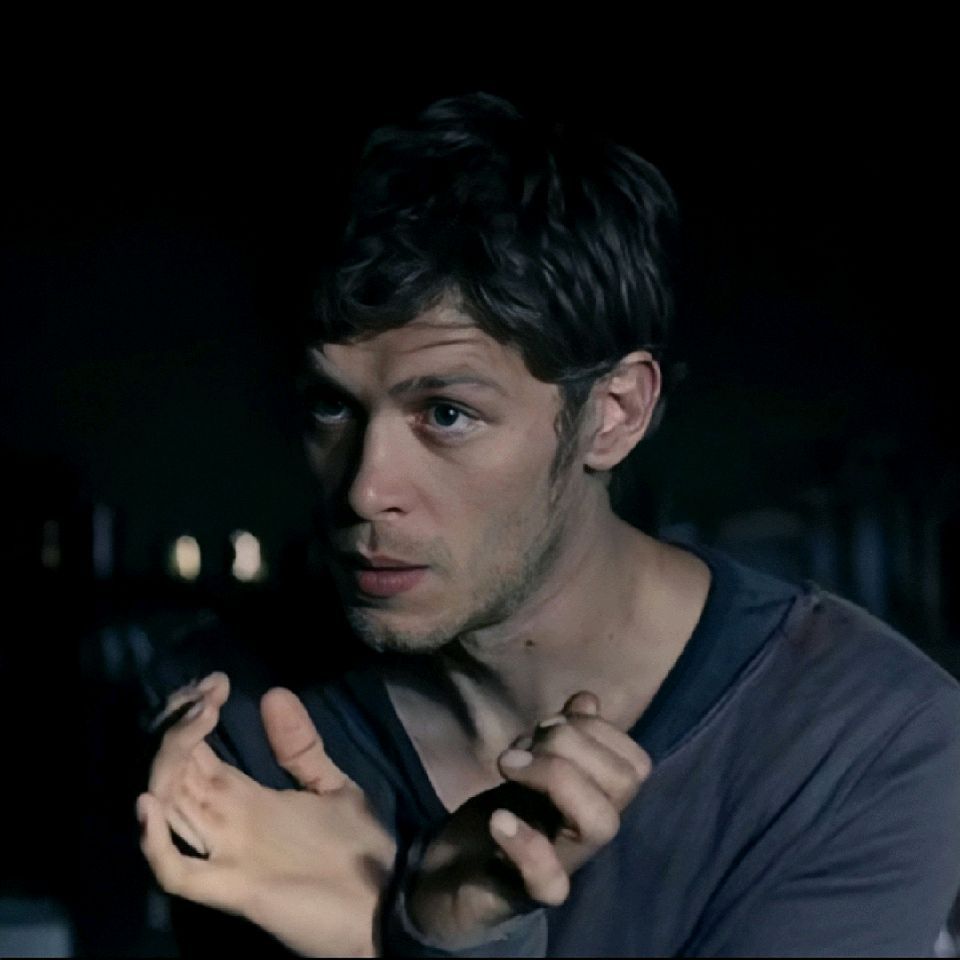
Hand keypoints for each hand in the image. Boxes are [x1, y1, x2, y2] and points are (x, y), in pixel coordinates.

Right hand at [138, 676, 395, 956]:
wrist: (387, 905)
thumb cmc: (357, 850)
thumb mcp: (331, 786)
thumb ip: (301, 748)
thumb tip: (273, 692)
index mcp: (244, 797)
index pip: (196, 753)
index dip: (192, 715)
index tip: (214, 682)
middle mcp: (225, 822)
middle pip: (175, 772)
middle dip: (176, 726)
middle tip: (203, 695)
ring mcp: (224, 854)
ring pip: (167, 808)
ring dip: (168, 761)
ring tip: (194, 720)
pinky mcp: (233, 889)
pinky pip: (177, 872)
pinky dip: (155, 841)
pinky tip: (154, 802)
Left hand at [407, 691, 650, 944]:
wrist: (460, 874)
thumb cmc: (509, 812)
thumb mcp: (534, 762)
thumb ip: (564, 733)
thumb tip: (587, 700)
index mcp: (596, 796)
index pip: (635, 762)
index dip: (595, 729)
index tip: (547, 723)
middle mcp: (590, 831)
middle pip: (624, 783)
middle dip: (570, 743)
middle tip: (523, 746)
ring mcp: (564, 864)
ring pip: (601, 823)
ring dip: (553, 776)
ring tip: (507, 765)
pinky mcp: (525, 893)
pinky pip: (549, 880)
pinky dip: (525, 844)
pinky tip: (499, 820)